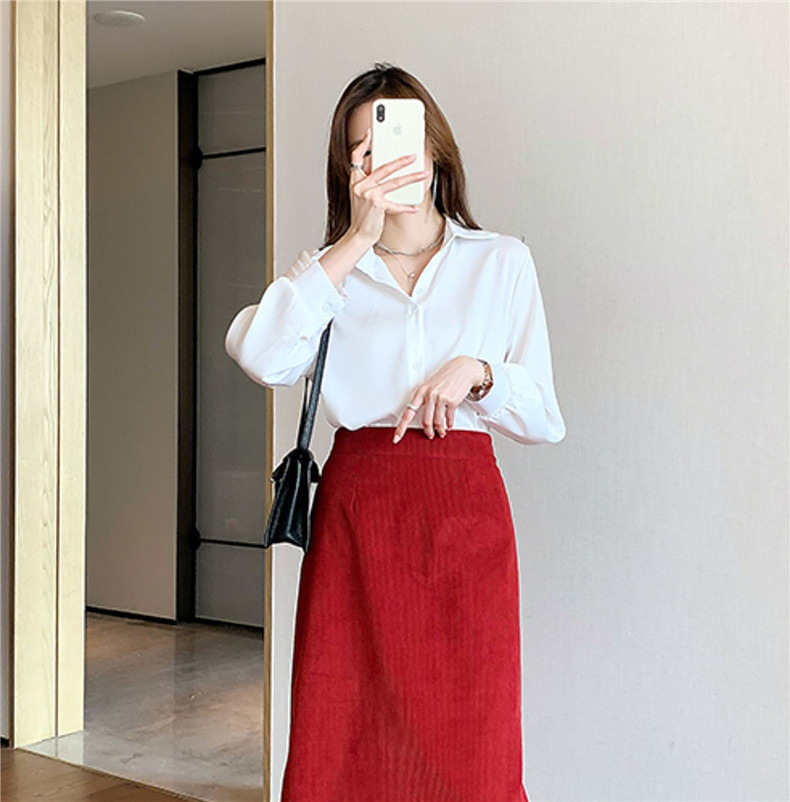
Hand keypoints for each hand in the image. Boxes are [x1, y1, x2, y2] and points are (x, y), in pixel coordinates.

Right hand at [348, 127, 427, 245]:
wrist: (358, 235)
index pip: (356, 157)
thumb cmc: (363, 216)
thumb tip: (388, 171)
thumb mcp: (361, 196)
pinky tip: (415, 207)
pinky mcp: (376, 206)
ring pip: (394, 182)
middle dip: (400, 161)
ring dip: (411, 178)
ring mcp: (368, 195)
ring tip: (423, 174)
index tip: (370, 133)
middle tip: (413, 155)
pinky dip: (406, 207)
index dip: (363, 144)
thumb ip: (370, 183)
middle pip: (383, 167)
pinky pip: (396, 204)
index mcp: (355, 181)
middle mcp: (360, 185)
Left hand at [392, 356, 485, 442]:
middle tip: (430, 435)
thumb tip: (423, 418)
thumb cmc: (444, 378)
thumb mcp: (430, 386)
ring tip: (441, 432)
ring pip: (437, 422)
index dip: (401, 427)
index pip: (408, 413)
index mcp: (420, 392)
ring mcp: (440, 398)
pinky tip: (449, 425)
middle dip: (428, 432)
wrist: (461, 369)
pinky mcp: (452, 401)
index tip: (397, 438)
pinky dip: (449, 424)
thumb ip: (424, 400)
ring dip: (440, 430)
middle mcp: (429, 395)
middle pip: (425, 422)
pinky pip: (448, 418)